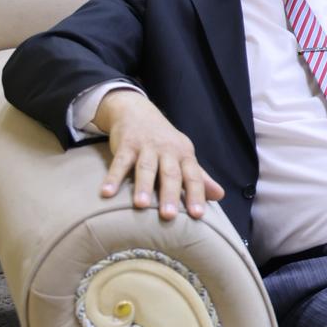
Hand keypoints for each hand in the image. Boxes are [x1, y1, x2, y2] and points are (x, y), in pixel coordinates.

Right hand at [94, 89, 224, 219]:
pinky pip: (119, 162)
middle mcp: (167, 150)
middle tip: (169, 216)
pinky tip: (106, 193)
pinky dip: (113, 177)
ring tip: (141, 205)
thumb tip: (219, 195)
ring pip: (146, 167)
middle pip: (170, 173)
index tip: (198, 215)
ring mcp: (146, 146)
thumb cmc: (163, 141)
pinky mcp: (126, 144)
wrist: (137, 111)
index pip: (193, 176)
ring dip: (143, 185)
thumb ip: (199, 177)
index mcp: (184, 154)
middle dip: (170, 194)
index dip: (196, 195)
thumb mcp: (183, 155)